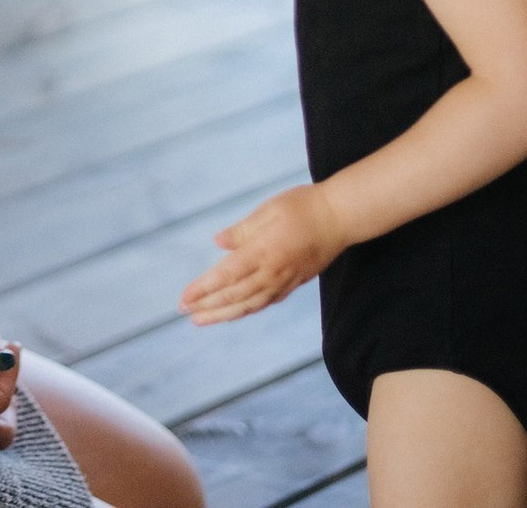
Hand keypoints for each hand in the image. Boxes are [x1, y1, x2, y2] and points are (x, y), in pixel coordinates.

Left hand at [180, 184, 345, 324]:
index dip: (203, 289)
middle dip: (208, 306)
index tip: (184, 298)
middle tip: (184, 312)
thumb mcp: (269, 210)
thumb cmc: (304, 206)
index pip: (226, 276)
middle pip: (235, 296)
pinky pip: (266, 302)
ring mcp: (285, 280)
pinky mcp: (294, 282)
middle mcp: (274, 272)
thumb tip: (218, 242)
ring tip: (202, 319)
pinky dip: (247, 310)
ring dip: (224, 314)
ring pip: (250, 304)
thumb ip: (243, 230)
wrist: (342, 217)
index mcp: (264, 252)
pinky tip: (235, 312)